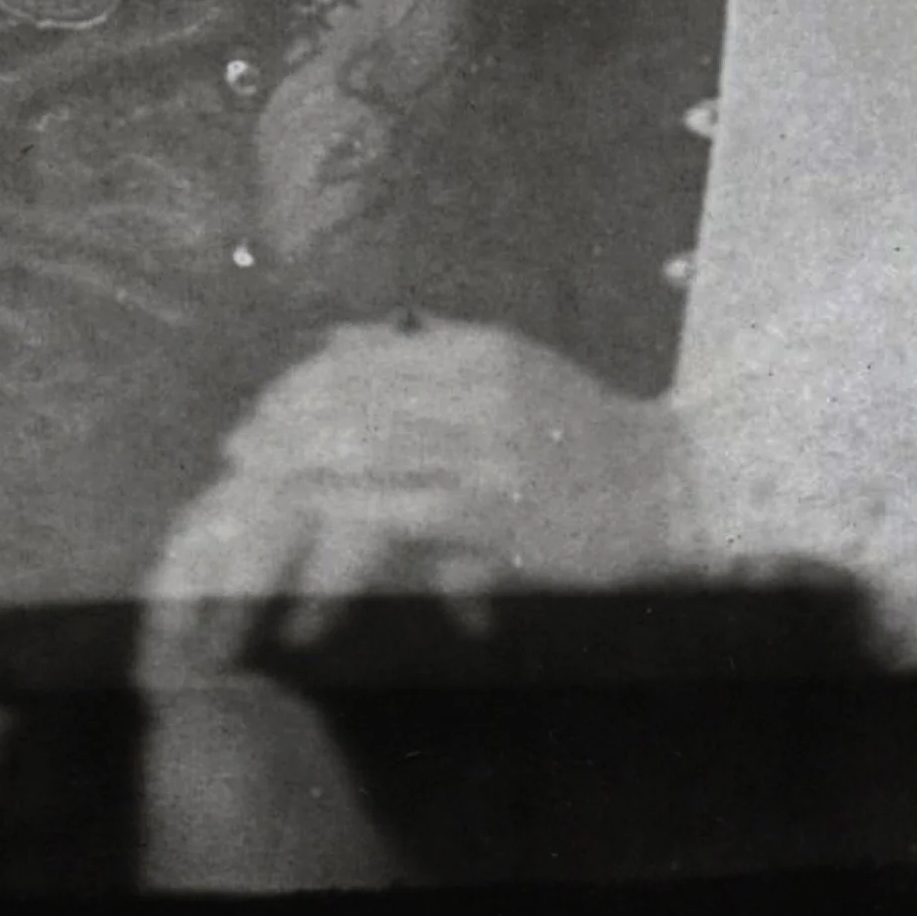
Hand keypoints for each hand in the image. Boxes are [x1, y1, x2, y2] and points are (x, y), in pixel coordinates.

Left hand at [141, 319, 684, 682]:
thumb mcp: (515, 371)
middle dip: (281, 436)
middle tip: (237, 464)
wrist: (679, 487)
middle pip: (349, 401)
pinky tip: (313, 575)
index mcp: (478, 350)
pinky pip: (401, 519)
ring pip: (364, 455)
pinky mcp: (497, 509)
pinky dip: (348, 545)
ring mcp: (488, 447)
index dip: (294, 392)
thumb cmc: (590, 438)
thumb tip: (335, 340)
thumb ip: (433, 353)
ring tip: (252, 519)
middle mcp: (478, 387)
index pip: (359, 358)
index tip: (253, 425)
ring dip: (299, 488)